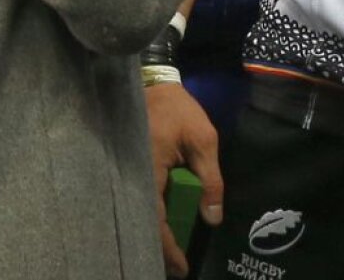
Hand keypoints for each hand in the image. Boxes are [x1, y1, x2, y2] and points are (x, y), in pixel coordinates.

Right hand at [146, 82, 223, 278]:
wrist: (153, 83)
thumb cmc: (178, 110)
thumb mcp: (203, 140)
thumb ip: (209, 179)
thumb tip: (213, 217)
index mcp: (150, 171)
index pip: (156, 220)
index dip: (168, 248)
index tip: (182, 268)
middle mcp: (134, 176)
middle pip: (144, 223)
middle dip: (159, 248)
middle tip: (176, 268)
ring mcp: (130, 172)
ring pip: (141, 213)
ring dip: (155, 233)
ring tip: (173, 252)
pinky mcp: (131, 168)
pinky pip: (141, 199)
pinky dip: (152, 215)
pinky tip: (164, 224)